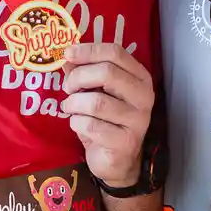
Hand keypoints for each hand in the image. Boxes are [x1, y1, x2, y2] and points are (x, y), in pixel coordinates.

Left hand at [59, 43, 154, 188]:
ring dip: (74, 104)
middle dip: (79, 77)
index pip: (116, 53)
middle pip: (107, 73)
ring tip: (70, 108)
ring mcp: (137, 120)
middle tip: (67, 87)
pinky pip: (90, 125)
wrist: (117, 160)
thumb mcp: (96, 92)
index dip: (89, 50)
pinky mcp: (125, 142)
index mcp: (139, 77)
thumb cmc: (106, 120)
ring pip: (96, 102)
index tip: (67, 53)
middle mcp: (143, 96)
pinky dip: (76, 123)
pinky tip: (77, 125)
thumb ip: (84, 72)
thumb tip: (67, 57)